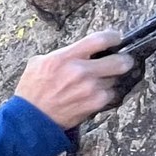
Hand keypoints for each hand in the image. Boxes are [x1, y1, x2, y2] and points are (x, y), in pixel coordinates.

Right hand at [14, 30, 135, 129]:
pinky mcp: (95, 103)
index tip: (116, 38)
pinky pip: (110, 94)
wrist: (31, 118)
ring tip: (94, 83)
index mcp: (65, 57)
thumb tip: (81, 50)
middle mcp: (80, 71)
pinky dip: (104, 94)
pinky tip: (92, 96)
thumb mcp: (39, 63)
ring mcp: (90, 88)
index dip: (113, 37)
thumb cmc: (33, 90)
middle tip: (121, 61)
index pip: (99, 40)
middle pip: (118, 60)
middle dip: (123, 60)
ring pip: (114, 79)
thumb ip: (62, 55)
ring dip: (108, 79)